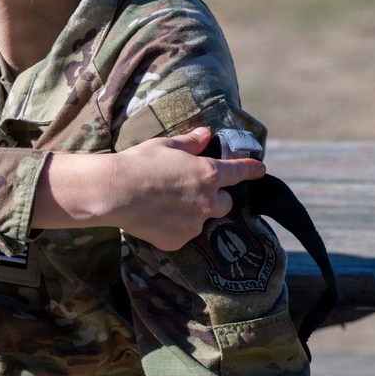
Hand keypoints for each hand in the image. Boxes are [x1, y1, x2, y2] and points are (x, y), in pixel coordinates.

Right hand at [103, 127, 264, 249]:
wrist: (114, 193)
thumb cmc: (139, 163)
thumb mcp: (165, 145)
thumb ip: (190, 143)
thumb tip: (206, 134)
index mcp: (208, 174)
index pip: (239, 172)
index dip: (251, 170)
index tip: (261, 170)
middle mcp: (207, 201)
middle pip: (225, 203)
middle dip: (214, 197)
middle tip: (192, 191)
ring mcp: (193, 224)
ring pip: (202, 220)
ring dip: (194, 213)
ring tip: (167, 205)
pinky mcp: (178, 241)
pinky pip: (183, 234)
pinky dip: (175, 228)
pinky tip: (157, 218)